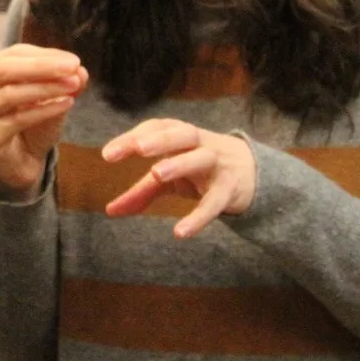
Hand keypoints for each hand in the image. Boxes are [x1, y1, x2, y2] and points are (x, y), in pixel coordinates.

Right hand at [0, 44, 86, 201]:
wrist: (24, 159)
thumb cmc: (33, 120)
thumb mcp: (52, 95)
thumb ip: (65, 80)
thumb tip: (80, 70)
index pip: (15, 53)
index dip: (45, 55)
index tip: (74, 61)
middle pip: (6, 69)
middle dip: (42, 66)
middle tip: (73, 67)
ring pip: (11, 94)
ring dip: (46, 88)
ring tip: (73, 87)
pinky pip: (17, 119)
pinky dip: (44, 110)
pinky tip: (66, 105)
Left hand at [101, 120, 255, 238]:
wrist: (252, 174)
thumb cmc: (199, 169)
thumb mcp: (170, 178)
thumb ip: (141, 192)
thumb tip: (110, 211)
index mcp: (181, 136)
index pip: (157, 128)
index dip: (133, 137)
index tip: (107, 154)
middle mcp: (200, 144)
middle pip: (183, 133)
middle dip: (160, 139)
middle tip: (138, 148)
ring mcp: (217, 164)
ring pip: (201, 158)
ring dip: (179, 163)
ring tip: (156, 173)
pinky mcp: (230, 189)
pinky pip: (215, 202)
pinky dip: (199, 216)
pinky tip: (180, 232)